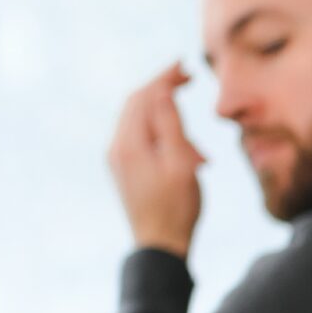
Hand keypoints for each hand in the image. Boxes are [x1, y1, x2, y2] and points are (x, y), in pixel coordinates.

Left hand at [107, 60, 205, 257]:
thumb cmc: (176, 206)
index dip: (163, 78)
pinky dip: (160, 129)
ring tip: (194, 130)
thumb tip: (161, 90)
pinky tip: (181, 145)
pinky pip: (140, 136)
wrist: (159, 245)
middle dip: (161, 88)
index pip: (143, 96)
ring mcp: (119, 159)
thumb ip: (170, 123)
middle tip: (187, 78)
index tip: (185, 67)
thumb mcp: (180, 162)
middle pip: (137, 104)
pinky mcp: (125, 169)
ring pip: (138, 119)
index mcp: (129, 142)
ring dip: (164, 112)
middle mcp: (117, 147)